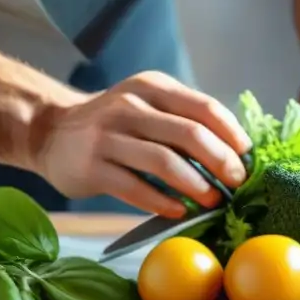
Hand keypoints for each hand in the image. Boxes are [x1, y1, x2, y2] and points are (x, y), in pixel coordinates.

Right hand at [32, 71, 251, 217]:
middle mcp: (129, 107)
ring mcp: (107, 136)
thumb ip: (183, 121)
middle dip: (221, 161)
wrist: (51, 132)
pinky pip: (135, 188)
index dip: (231, 134)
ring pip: (163, 161)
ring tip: (213, 200)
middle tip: (236, 182)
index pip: (203, 107)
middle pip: (189, 134)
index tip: (248, 157)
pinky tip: (179, 211)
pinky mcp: (92, 167)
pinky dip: (162, 202)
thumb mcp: (146, 106)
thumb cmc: (114, 125)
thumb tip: (235, 153)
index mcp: (151, 87)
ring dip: (195, 184)